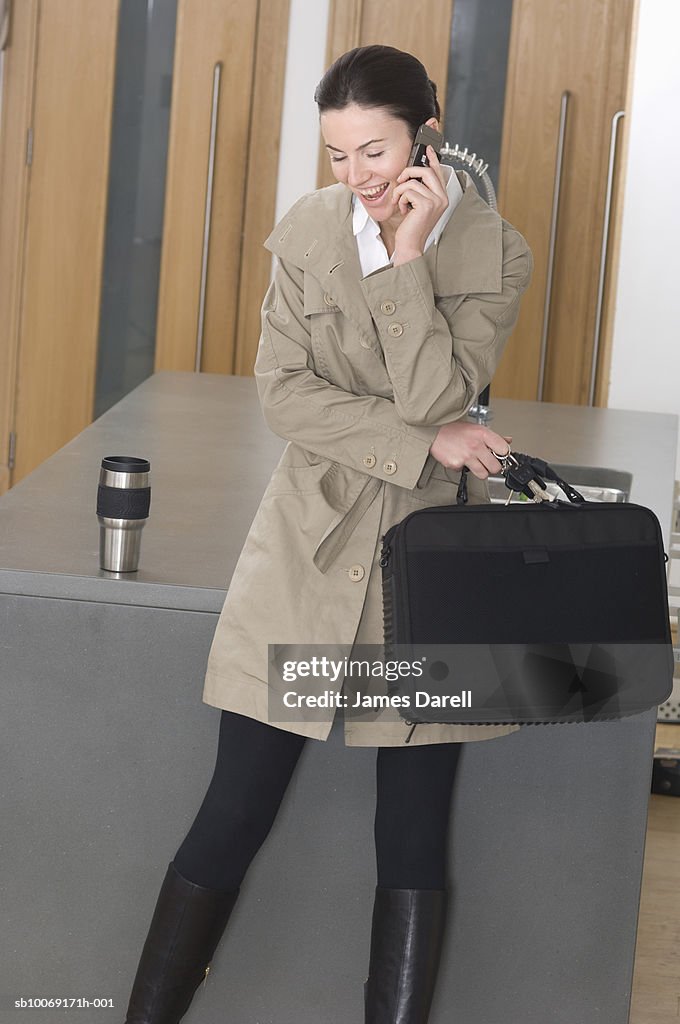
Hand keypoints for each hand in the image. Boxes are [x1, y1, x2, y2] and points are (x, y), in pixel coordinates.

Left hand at [391, 146, 448, 265]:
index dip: (433, 158)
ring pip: (413, 181)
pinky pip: (408, 190)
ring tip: (401, 202)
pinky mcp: (426, 205)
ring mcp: (436, 201)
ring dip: (401, 191)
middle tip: (400, 181)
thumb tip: (412, 174)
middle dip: (408, 172)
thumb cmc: (412, 227)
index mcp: (442, 197)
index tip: (428, 148)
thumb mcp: (417, 205)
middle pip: (426, 170)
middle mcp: (442, 198)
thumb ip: (419, 190)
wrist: (410, 244)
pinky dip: (400, 198)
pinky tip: (403, 209)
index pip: (438, 172)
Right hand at [429, 421, 512, 478]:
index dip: (503, 454)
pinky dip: (462, 467)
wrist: (433, 431)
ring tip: (475, 463)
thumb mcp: (476, 428)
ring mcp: (466, 456)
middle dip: (493, 466)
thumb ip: (493, 436)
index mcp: (483, 434)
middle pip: (495, 467)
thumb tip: (507, 441)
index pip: (504, 450)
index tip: (500, 455)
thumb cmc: (454, 429)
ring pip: (483, 474)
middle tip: (488, 462)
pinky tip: (459, 458)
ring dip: (480, 471)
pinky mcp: (456, 464)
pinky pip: (464, 472)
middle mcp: (475, 446)